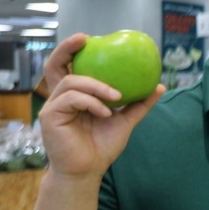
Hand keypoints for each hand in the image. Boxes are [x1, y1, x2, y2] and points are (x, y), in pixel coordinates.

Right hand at [38, 34, 164, 178]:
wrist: (87, 171)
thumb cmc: (102, 147)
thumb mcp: (125, 122)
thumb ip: (139, 104)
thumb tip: (160, 86)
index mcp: (74, 95)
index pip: (69, 67)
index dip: (74, 50)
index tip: (89, 38)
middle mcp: (60, 97)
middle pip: (54, 65)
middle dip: (67, 49)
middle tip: (85, 39)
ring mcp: (52, 106)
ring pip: (71, 82)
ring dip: (96, 86)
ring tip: (116, 97)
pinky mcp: (49, 117)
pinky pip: (71, 100)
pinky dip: (91, 102)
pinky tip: (106, 113)